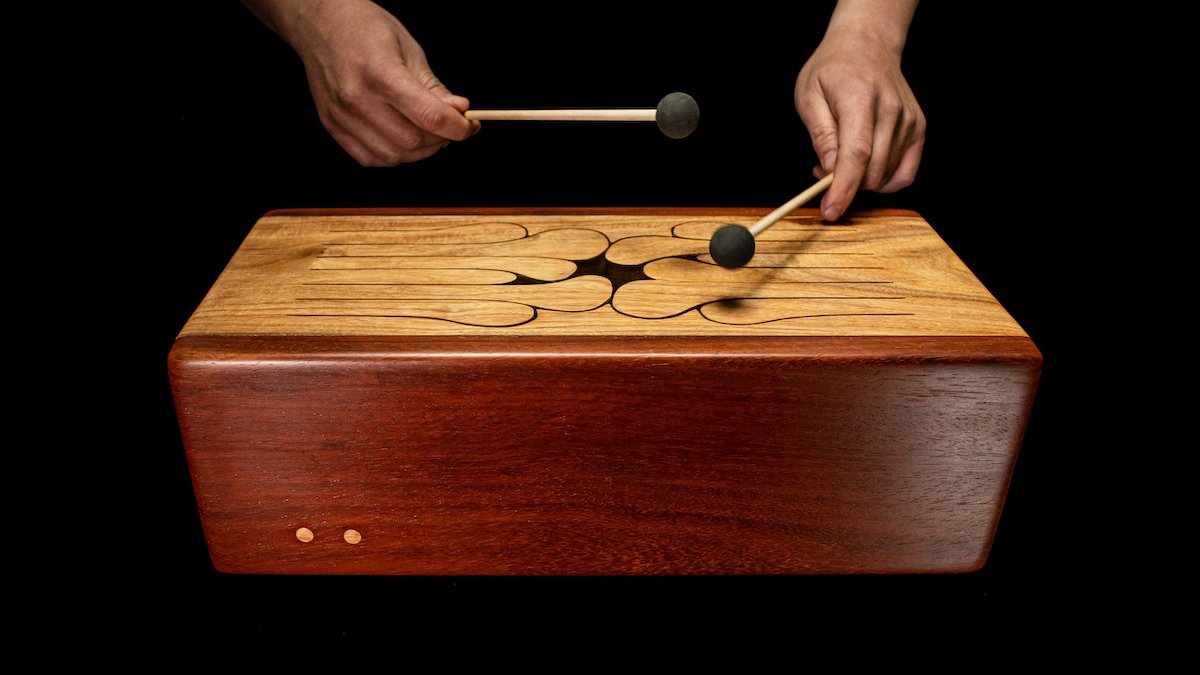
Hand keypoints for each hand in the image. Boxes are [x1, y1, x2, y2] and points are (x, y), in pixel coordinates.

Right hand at [244, 0, 478, 165]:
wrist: (321, 24)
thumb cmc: (365, 28)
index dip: (458, 128)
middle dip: (441, 139)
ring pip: (394, 156)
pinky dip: (393, 155)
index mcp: (381, 73)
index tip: (469, 126)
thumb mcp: (409, 49)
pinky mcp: (332, 126)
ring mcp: (341, 116)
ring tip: (426, 132)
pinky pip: (371, 158)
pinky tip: (401, 137)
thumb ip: (434, 87)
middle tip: (449, 126)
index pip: (430, 117)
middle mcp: (357, 98)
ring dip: (419, 151)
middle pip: (413, 141)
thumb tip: (459, 112)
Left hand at [795, 1, 925, 220]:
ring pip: (886, 177)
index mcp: (860, 99)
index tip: (831, 211)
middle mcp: (891, 111)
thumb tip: (828, 170)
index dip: (844, 188)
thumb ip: (820, 135)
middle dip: (845, 185)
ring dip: (861, 180)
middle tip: (822, 170)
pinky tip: (866, 167)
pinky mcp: (919, 129)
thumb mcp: (809, 96)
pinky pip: (905, 174)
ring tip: (841, 157)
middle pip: (873, 171)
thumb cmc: (833, 69)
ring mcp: (909, 121)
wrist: (867, 45)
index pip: (856, 155)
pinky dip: (884, 181)